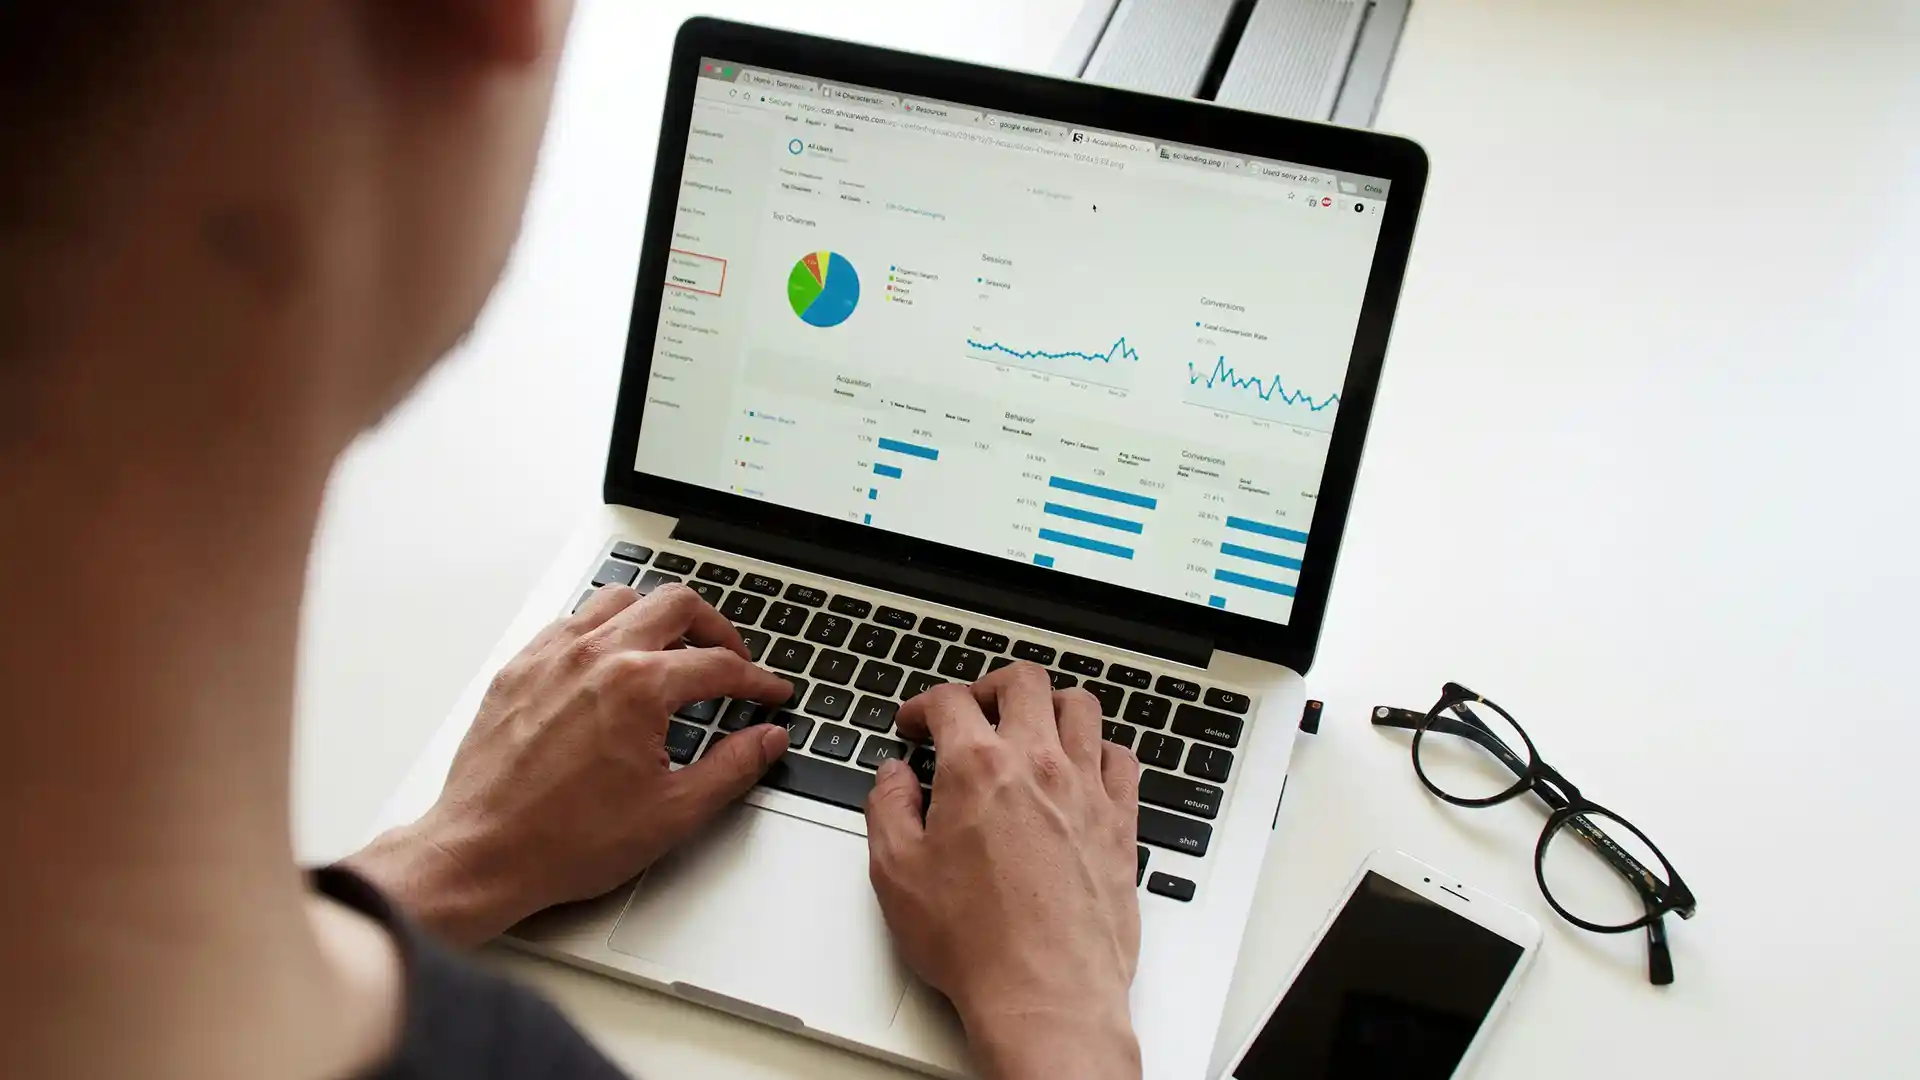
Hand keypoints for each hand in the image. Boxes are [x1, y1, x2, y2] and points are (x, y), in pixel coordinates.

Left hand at [347, 583, 794, 944]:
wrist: (483, 854)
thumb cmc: (565, 841)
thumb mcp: (672, 813)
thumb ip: (732, 768)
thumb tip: (767, 740)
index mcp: (638, 687)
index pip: (719, 665)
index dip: (756, 680)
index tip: (769, 693)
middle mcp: (595, 656)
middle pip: (675, 605)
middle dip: (716, 629)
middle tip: (731, 658)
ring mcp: (551, 657)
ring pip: (619, 600)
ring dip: (656, 617)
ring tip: (673, 649)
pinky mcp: (518, 669)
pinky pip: (569, 623)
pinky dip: (602, 630)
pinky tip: (609, 661)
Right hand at [866, 663, 1142, 1079]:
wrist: (1046, 992)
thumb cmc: (975, 942)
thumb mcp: (897, 873)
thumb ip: (888, 809)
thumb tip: (893, 777)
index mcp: (978, 768)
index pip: (950, 701)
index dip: (923, 705)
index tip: (915, 725)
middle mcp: (1039, 765)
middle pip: (1024, 682)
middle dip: (990, 687)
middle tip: (973, 711)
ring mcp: (1087, 790)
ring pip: (1081, 707)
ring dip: (1050, 706)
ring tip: (1031, 727)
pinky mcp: (1121, 822)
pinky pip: (1121, 758)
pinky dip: (1099, 750)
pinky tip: (1082, 768)